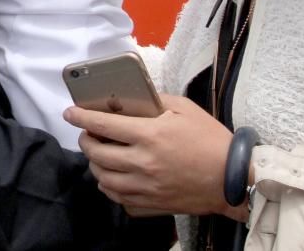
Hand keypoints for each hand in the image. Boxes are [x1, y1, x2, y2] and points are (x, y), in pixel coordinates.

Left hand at [64, 95, 242, 218]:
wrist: (234, 179)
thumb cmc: (210, 140)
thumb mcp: (184, 109)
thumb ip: (155, 101)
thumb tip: (130, 99)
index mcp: (150, 135)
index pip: (103, 124)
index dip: (81, 117)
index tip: (69, 113)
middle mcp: (143, 162)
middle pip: (97, 153)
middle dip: (85, 140)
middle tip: (88, 133)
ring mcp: (145, 186)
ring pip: (103, 178)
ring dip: (95, 164)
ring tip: (99, 154)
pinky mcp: (151, 204)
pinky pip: (118, 198)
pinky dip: (109, 186)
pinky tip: (113, 176)